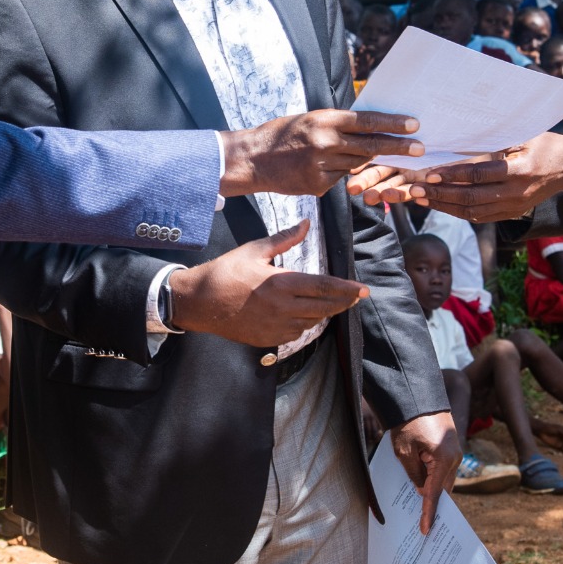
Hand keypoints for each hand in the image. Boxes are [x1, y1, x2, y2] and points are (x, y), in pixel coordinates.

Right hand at [169, 220, 369, 346]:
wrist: (199, 303)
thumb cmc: (225, 273)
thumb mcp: (254, 250)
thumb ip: (285, 239)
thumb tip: (306, 224)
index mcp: (281, 283)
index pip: (324, 287)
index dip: (347, 289)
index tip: (363, 290)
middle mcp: (283, 308)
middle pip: (324, 307)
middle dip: (343, 303)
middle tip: (355, 298)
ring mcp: (276, 327)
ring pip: (312, 322)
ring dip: (324, 313)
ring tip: (331, 304)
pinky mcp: (268, 339)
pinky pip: (297, 334)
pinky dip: (305, 325)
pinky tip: (305, 316)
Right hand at [220, 110, 421, 198]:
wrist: (253, 159)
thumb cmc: (283, 134)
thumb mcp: (311, 119)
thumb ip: (337, 124)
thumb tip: (367, 126)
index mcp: (325, 120)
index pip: (367, 121)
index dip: (393, 124)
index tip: (414, 125)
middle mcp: (326, 142)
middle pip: (371, 146)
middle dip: (398, 148)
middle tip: (420, 148)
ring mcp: (323, 165)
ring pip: (358, 165)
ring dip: (371, 162)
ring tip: (387, 158)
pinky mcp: (319, 184)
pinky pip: (342, 179)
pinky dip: (344, 173)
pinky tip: (333, 168)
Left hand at [348, 133, 562, 222]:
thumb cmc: (544, 144)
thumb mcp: (523, 135)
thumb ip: (493, 141)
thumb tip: (458, 138)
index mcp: (519, 169)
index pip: (478, 174)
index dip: (451, 175)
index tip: (428, 173)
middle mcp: (515, 192)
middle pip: (471, 197)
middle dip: (439, 194)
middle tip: (415, 189)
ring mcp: (513, 206)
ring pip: (472, 211)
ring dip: (443, 206)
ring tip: (420, 198)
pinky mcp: (510, 214)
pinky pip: (479, 217)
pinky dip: (457, 212)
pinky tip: (439, 204)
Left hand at [391, 411, 460, 535]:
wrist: (416, 395)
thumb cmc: (407, 422)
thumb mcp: (404, 452)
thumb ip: (414, 474)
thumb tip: (422, 489)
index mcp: (444, 459)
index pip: (435, 494)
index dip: (429, 513)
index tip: (425, 530)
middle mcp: (454, 457)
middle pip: (444, 489)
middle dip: (434, 505)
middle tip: (423, 524)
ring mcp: (454, 452)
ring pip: (444, 480)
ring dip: (433, 491)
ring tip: (422, 508)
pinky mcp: (450, 447)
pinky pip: (443, 469)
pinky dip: (435, 479)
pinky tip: (424, 486)